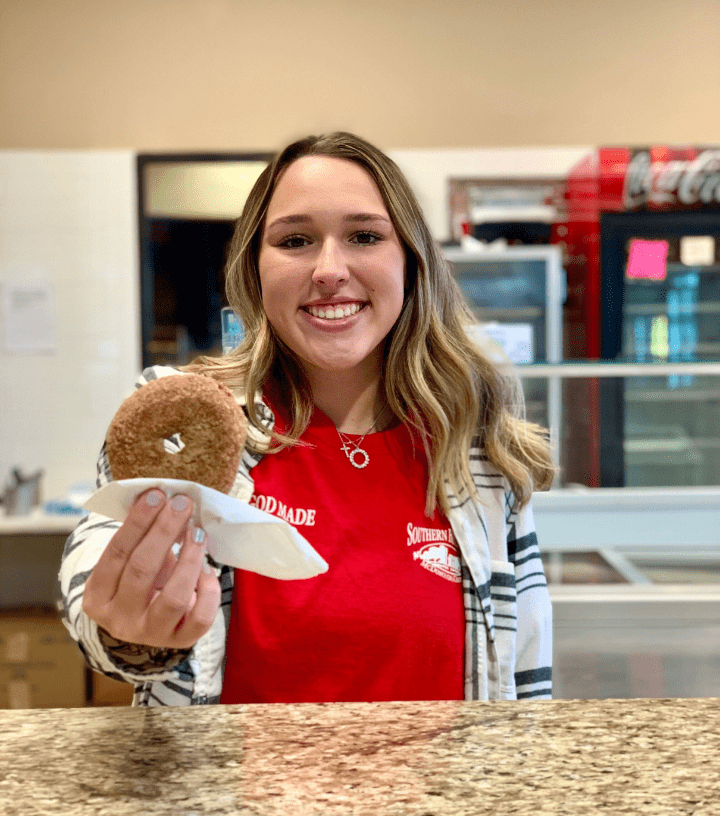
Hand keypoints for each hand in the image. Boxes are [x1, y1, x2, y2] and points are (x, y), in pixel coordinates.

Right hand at [82, 488, 220, 648]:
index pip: (116, 553)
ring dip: (189, 558)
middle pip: (142, 571)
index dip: (137, 522)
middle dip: (164, 532)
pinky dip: (208, 590)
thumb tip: (166, 500)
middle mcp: (119, 619)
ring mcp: (150, 634)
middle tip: (182, 504)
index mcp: (97, 595)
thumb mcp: (128, 561)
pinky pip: (200, 617)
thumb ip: (141, 536)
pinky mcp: (180, 641)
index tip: (156, 495)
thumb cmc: (139, 580)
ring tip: (198, 531)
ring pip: (174, 597)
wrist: (147, 622)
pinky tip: (207, 569)